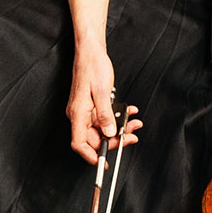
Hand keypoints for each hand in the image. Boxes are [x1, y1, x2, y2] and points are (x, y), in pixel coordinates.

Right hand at [66, 47, 142, 164]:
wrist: (91, 50)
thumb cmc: (92, 65)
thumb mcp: (102, 91)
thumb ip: (106, 115)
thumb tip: (110, 133)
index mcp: (78, 113)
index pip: (79, 143)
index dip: (91, 156)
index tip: (103, 162)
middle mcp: (79, 114)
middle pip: (94, 138)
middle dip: (114, 140)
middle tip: (131, 136)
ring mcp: (85, 110)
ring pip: (102, 128)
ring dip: (118, 128)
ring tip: (133, 122)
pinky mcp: (91, 106)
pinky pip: (104, 118)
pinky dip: (116, 117)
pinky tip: (127, 112)